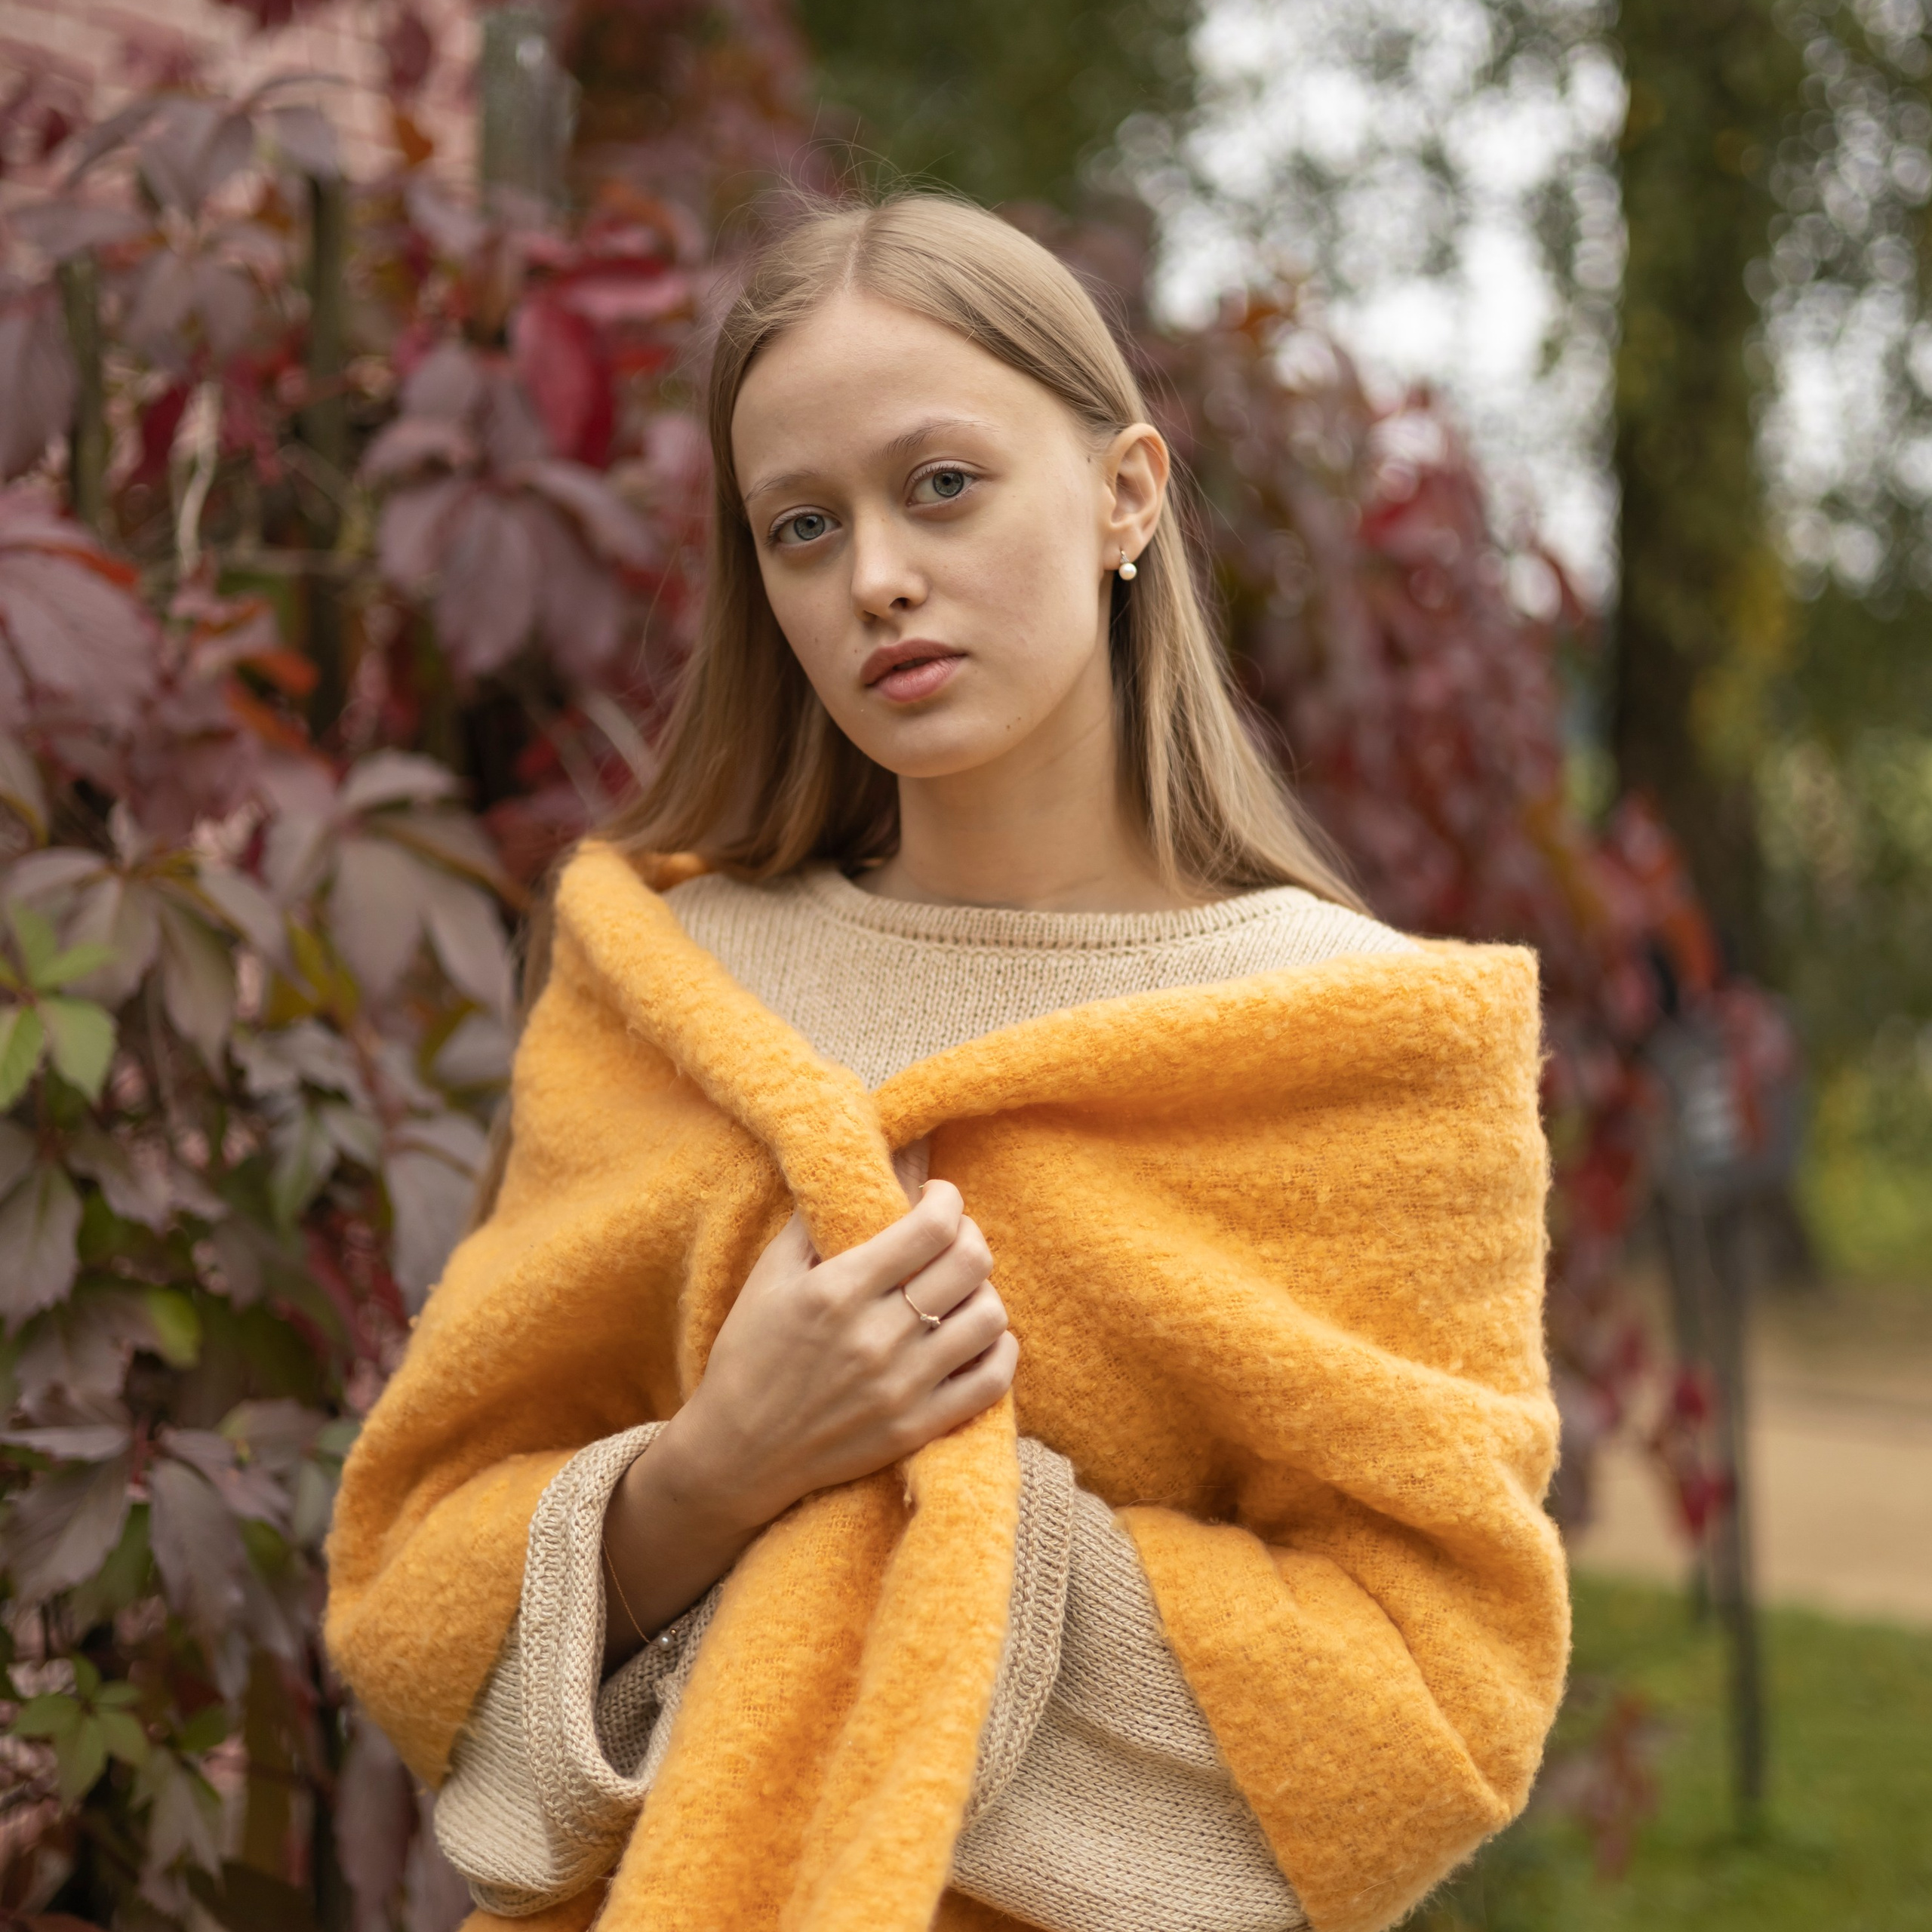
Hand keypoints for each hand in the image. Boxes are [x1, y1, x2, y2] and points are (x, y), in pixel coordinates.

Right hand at [600, 1172, 1016, 1664]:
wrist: (736, 1454)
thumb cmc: (750, 1353)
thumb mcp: (771, 1274)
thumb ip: (818, 1216)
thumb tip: (862, 1160)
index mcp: (837, 1291)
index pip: (932, 1227)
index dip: (947, 1200)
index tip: (937, 1199)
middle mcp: (876, 1338)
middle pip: (970, 1263)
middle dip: (970, 1236)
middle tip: (952, 1238)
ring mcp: (902, 1388)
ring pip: (990, 1318)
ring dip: (982, 1292)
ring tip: (958, 1290)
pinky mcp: (918, 1429)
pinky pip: (993, 1380)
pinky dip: (998, 1350)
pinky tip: (975, 1337)